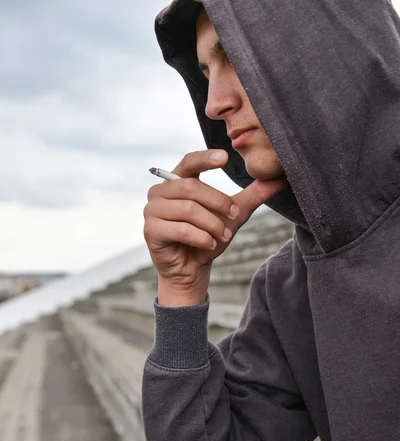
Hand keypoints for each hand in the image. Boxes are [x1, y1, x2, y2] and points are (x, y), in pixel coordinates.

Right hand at [144, 149, 287, 296]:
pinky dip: (201, 237)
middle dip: (218, 203)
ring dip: (212, 224)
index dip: (205, 158)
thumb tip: (279, 179)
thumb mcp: (233, 215)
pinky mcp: (150, 231)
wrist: (192, 270)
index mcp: (177, 181)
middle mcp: (159, 192)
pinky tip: (209, 244)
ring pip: (188, 209)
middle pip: (191, 187)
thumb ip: (251, 196)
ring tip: (222, 236)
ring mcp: (151, 211)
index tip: (225, 158)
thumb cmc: (208, 238)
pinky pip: (181, 229)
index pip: (189, 162)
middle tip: (233, 217)